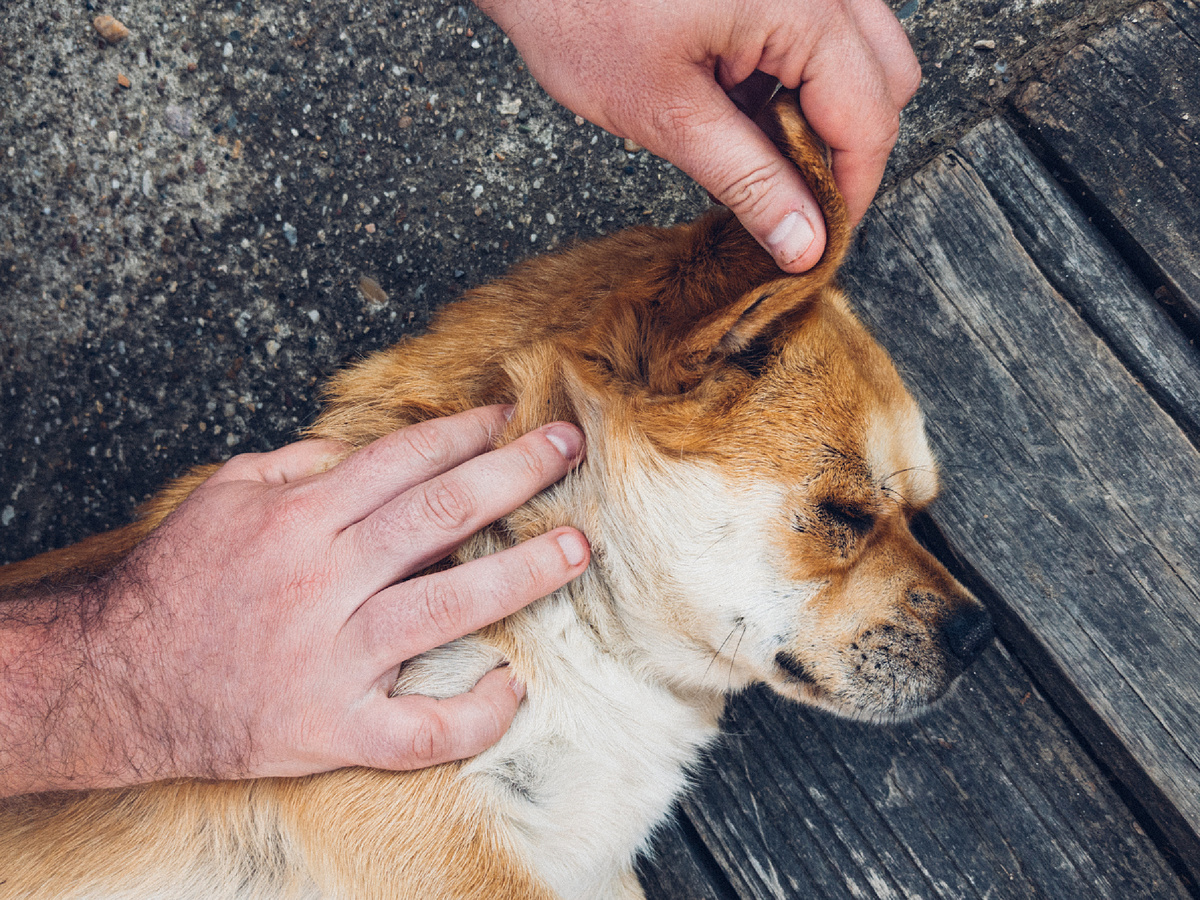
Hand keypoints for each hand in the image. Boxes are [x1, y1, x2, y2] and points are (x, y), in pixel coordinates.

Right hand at [0, 407, 588, 794]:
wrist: (117, 683)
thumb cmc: (177, 584)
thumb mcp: (221, 495)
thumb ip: (295, 463)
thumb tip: (361, 445)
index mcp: (298, 518)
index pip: (402, 460)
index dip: (464, 432)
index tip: (510, 416)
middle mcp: (322, 579)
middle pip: (441, 514)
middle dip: (515, 473)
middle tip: (568, 448)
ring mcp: (333, 656)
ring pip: (449, 605)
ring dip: (525, 572)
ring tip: (578, 546)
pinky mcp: (334, 727)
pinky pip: (422, 729)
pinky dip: (476, 713)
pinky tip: (514, 687)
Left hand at [478, 0, 919, 271]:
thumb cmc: (583, 14)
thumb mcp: (668, 116)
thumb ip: (748, 182)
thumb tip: (804, 243)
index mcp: (800, 8)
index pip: (868, 119)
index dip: (850, 192)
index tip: (819, 240)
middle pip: (887, 82)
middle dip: (846, 148)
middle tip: (788, 197)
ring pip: (864, 53)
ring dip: (824, 110)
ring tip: (751, 140)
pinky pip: (824, 27)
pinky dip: (797, 74)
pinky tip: (740, 97)